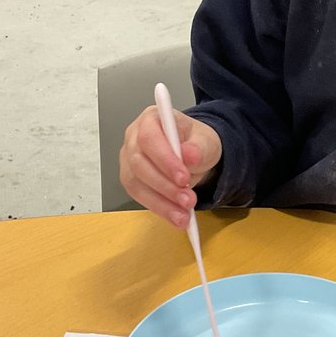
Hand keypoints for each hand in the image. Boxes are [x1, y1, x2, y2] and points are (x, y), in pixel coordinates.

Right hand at [119, 104, 221, 226]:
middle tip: (188, 200)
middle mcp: (134, 138)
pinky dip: (159, 209)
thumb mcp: (206, 140)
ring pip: (136, 184)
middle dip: (165, 186)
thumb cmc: (195, 142)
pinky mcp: (131, 180)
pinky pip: (140, 197)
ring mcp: (129, 160)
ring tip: (184, 214)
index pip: (149, 138)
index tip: (184, 177)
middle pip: (139, 163)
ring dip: (161, 202)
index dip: (164, 160)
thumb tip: (190, 155)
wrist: (194, 155)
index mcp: (151, 119)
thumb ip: (199, 147)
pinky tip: (176, 217)